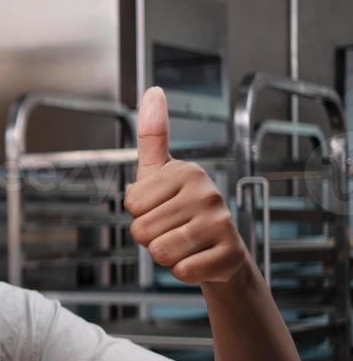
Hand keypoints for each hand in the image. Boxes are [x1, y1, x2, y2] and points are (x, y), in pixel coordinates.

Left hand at [125, 87, 249, 284]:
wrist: (220, 251)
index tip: (160, 207)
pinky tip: (198, 258)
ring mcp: (221, 223)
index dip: (139, 213)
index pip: (131, 204)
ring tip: (184, 243)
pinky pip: (181, 271)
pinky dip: (183, 271)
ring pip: (159, 252)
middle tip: (172, 229)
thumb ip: (153, 135)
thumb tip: (153, 90)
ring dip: (165, 255)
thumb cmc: (180, 208)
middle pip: (141, 230)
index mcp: (187, 171)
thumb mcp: (160, 172)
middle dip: (150, 237)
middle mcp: (207, 193)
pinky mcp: (229, 254)